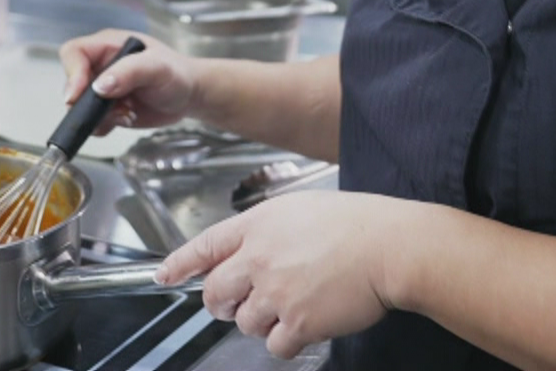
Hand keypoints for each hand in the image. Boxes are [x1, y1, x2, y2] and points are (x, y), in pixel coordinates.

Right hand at [57, 30, 198, 133]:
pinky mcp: (108, 109)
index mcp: (108, 46)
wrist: (190, 95)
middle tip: (111, 109)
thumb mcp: (156, 67)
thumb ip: (128, 72)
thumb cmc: (178, 73)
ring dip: (101, 116)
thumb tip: (99, 86)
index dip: (71, 73)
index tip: (78, 95)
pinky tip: (128, 118)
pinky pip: (92, 122)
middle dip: (88, 102)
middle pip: (73, 83)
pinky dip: (106, 126)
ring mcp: (104, 89)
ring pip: (80, 107)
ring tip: (128, 112)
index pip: (74, 53)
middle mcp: (101, 66)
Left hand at [154, 191, 404, 358]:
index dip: (181, 263)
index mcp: (258, 225)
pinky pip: (274, 345)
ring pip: (244, 323)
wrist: (389, 247)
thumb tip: (250, 253)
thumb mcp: (300, 209)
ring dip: (262, 321)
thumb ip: (267, 231)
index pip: (205, 245)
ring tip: (293, 305)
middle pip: (214, 293)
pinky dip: (287, 341)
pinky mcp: (297, 321)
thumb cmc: (356, 224)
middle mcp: (259, 258)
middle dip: (222, 303)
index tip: (166, 275)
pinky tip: (306, 325)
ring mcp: (276, 292)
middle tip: (239, 304)